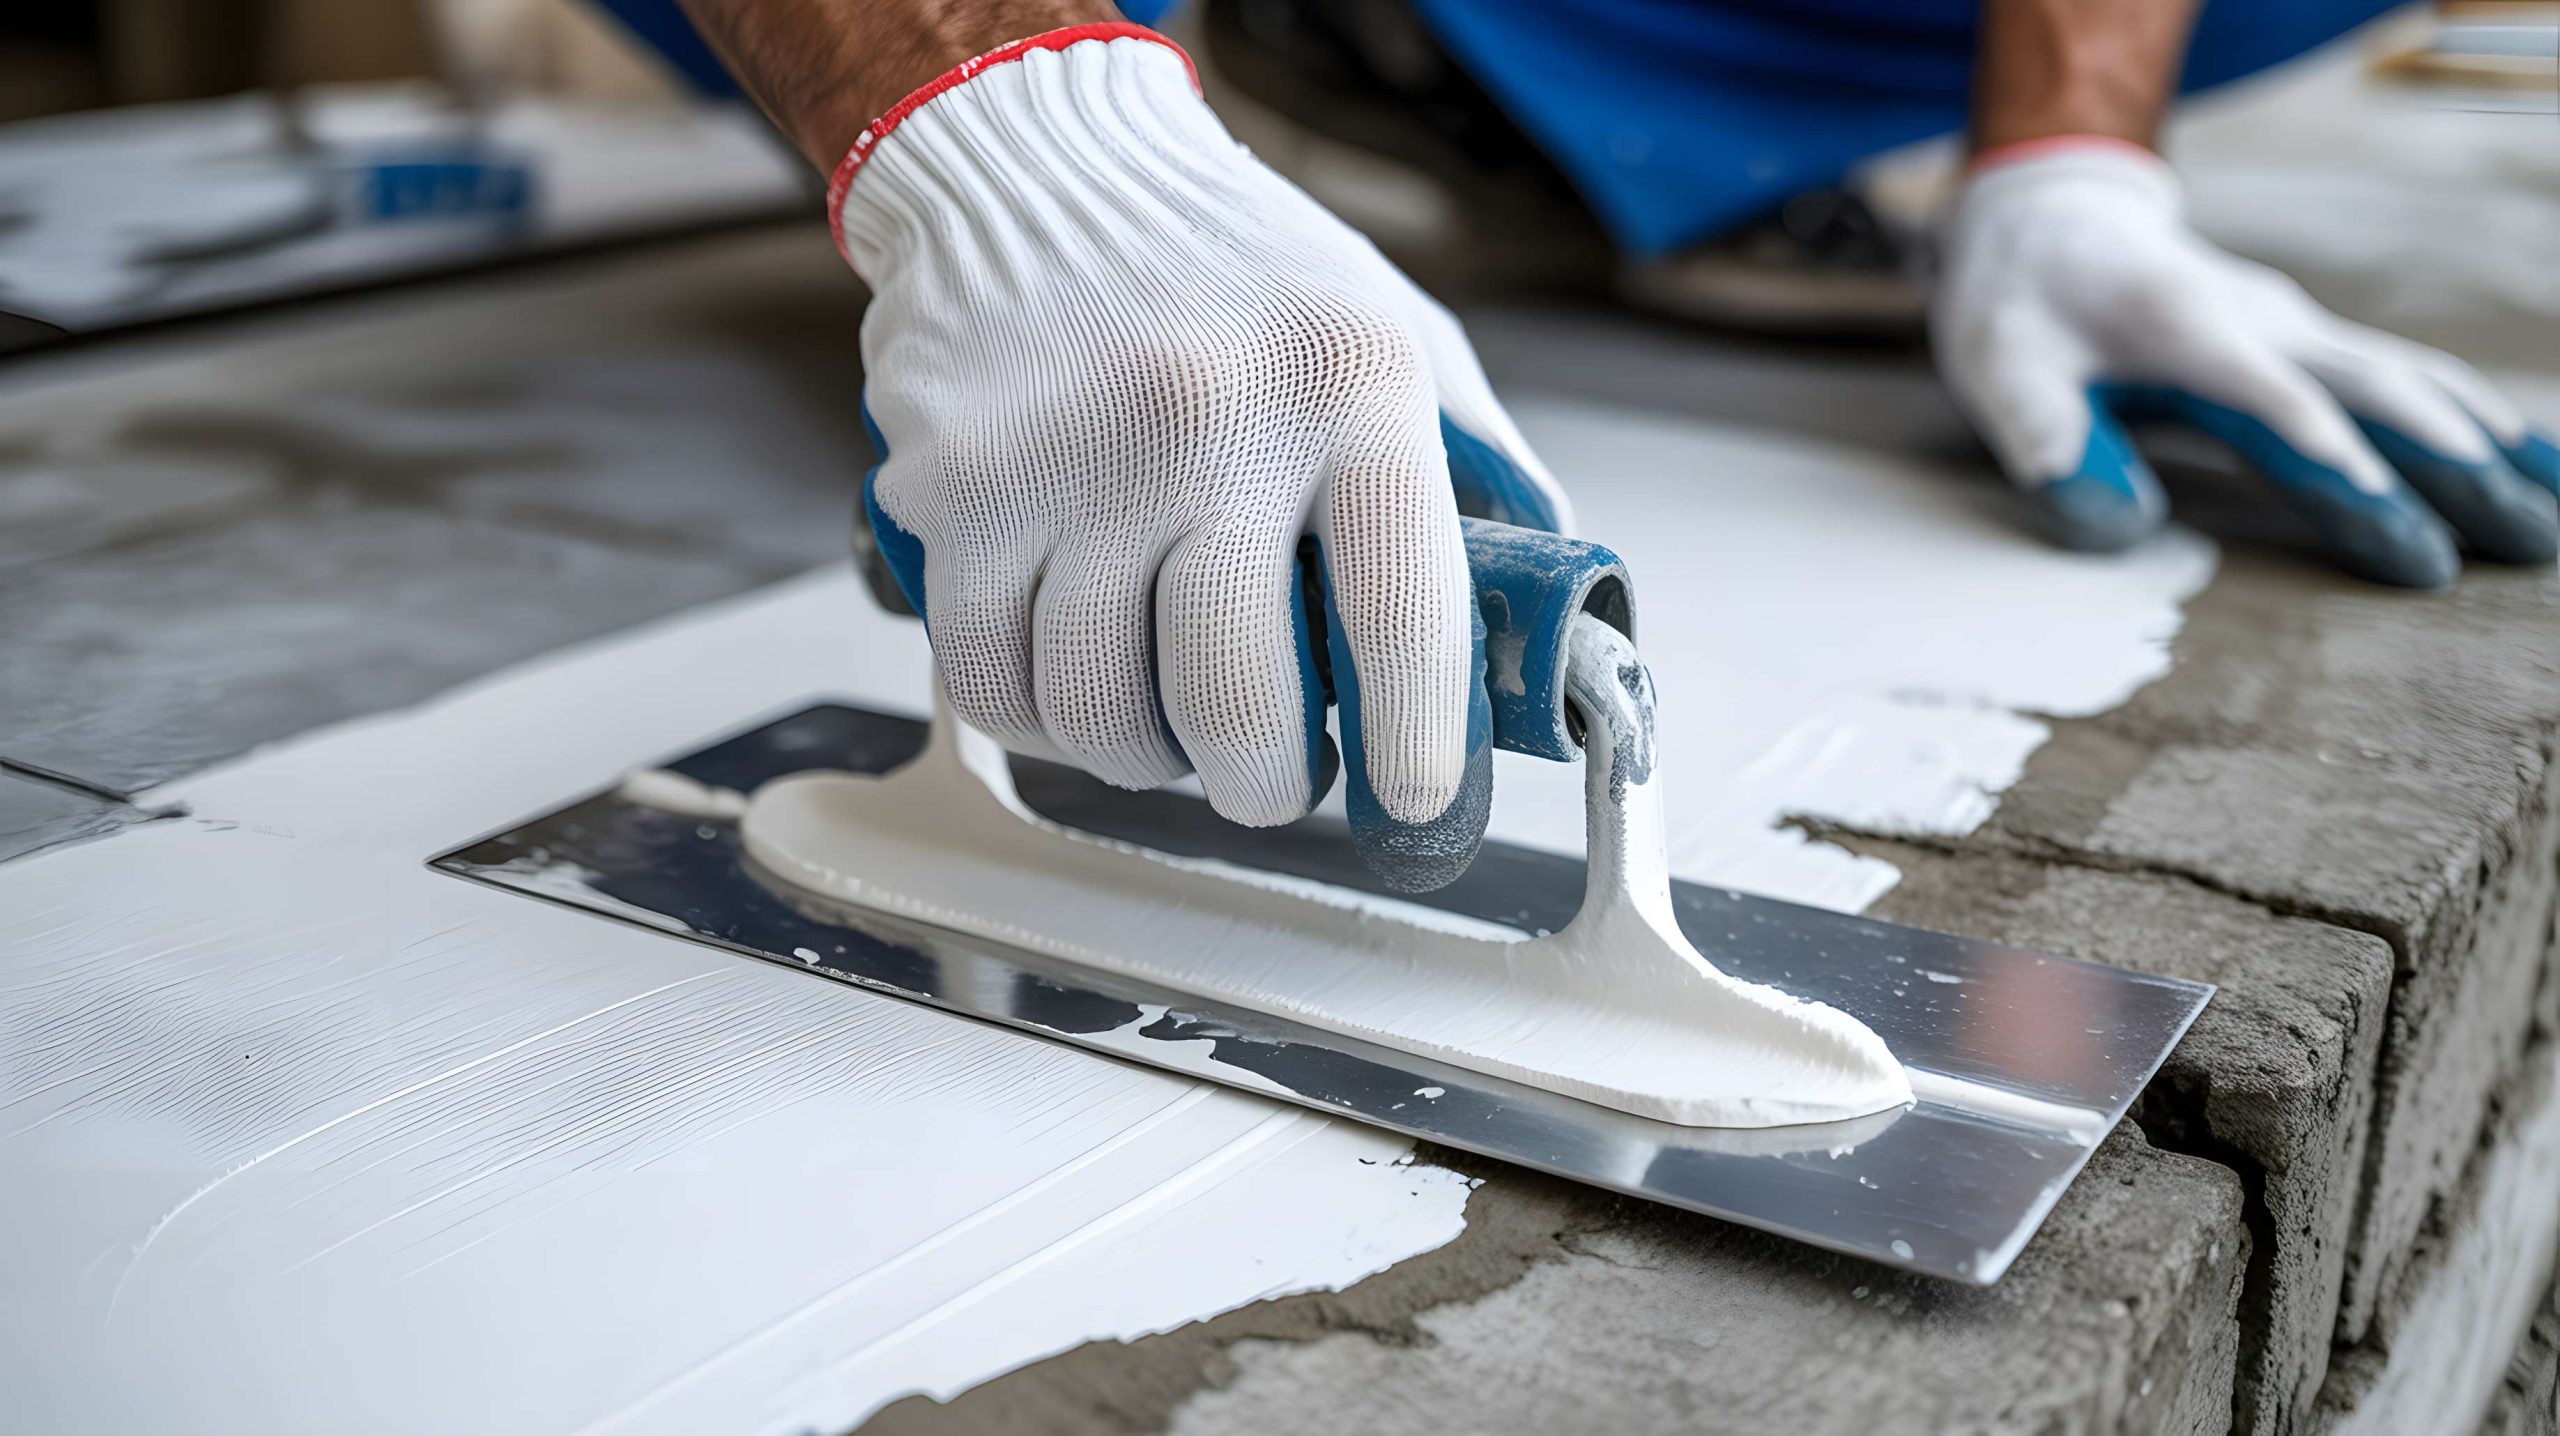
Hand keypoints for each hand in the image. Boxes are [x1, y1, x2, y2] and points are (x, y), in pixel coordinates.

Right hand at [840, 29, 1566, 864]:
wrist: (1040, 161)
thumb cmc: (1232, 267)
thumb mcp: (1396, 330)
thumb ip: (1474, 469)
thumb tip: (1538, 617)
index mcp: (1351, 385)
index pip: (1401, 613)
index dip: (1414, 742)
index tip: (1412, 800)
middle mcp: (1209, 420)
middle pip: (1235, 702)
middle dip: (1263, 786)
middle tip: (1268, 783)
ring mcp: (1071, 457)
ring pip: (1100, 714)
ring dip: (1145, 759)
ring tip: (1168, 728)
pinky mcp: (957, 486)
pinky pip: (992, 681)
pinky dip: (1040, 722)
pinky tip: (1075, 687)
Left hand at [1933, 141, 2558, 586]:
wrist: (2048, 223)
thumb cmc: (2016, 308)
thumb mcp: (1997, 370)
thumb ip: (2048, 441)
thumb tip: (2120, 527)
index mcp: (2185, 331)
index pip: (2272, 401)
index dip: (2332, 460)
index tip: (2394, 526)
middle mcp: (2263, 322)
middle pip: (2372, 394)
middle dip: (2449, 472)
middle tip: (2518, 546)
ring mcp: (2296, 328)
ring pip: (2412, 384)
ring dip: (2486, 449)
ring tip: (2551, 520)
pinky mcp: (2309, 340)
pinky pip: (2410, 379)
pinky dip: (2475, 420)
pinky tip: (2528, 463)